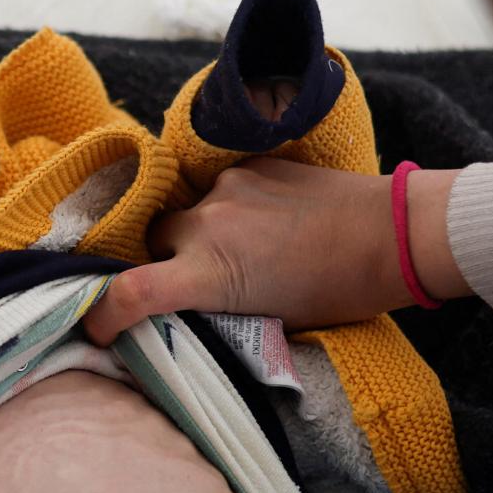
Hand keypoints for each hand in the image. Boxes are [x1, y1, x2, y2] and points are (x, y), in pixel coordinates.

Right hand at [82, 158, 468, 343]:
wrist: (394, 233)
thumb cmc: (340, 292)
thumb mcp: (272, 321)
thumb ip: (218, 311)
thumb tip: (187, 311)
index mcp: (211, 275)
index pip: (129, 294)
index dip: (102, 315)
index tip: (98, 328)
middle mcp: (207, 224)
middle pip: (152, 242)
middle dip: (161, 262)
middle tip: (193, 282)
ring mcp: (228, 188)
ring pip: (185, 212)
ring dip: (197, 233)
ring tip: (240, 249)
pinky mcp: (250, 164)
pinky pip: (218, 188)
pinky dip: (229, 209)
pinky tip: (265, 223)